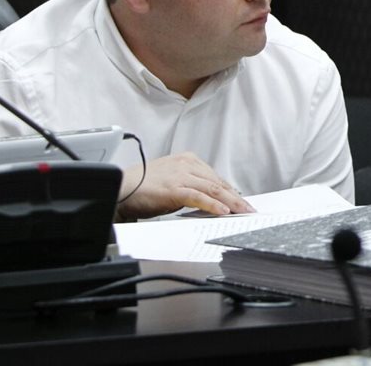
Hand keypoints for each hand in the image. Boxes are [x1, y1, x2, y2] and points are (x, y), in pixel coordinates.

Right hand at [115, 152, 255, 220]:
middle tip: (250, 209)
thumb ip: (191, 186)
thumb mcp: (172, 181)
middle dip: (236, 198)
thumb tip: (211, 200)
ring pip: (213, 190)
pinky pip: (199, 197)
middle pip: (218, 183)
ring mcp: (181, 176)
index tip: (242, 202)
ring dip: (231, 203)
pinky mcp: (174, 189)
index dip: (231, 192)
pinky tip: (223, 212)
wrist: (120, 187)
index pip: (216, 178)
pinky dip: (213, 205)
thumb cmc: (143, 186)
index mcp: (188, 160)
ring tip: (244, 212)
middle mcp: (187, 164)